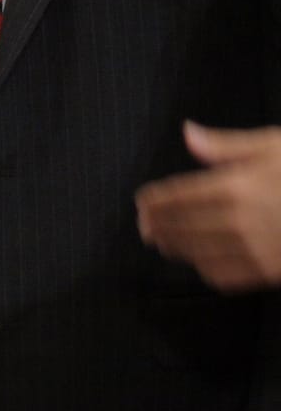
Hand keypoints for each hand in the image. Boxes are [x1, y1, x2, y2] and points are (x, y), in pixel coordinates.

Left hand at [137, 122, 280, 290]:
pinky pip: (226, 276)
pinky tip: (200, 262)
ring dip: (175, 248)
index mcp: (236, 186)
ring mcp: (256, 249)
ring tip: (163, 243)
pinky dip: (206, 269)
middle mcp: (240, 221)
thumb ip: (226, 145)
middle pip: (181, 226)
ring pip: (198, 253)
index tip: (141, 203)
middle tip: (144, 226)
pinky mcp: (271, 272)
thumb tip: (188, 134)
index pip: (178, 196)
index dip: (154, 201)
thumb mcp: (273, 145)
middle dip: (157, 226)